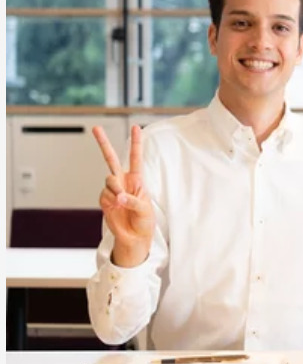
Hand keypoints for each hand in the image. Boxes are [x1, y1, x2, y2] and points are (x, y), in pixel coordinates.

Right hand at [92, 125, 154, 266]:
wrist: (134, 237)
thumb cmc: (144, 221)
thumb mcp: (145, 209)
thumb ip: (133, 201)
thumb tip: (118, 197)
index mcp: (137, 179)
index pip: (136, 157)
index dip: (136, 142)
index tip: (137, 127)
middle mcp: (123, 181)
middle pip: (111, 158)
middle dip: (103, 143)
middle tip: (96, 127)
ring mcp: (112, 189)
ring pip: (108, 180)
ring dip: (115, 189)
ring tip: (122, 201)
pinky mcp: (104, 200)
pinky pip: (104, 195)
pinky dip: (110, 201)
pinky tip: (115, 208)